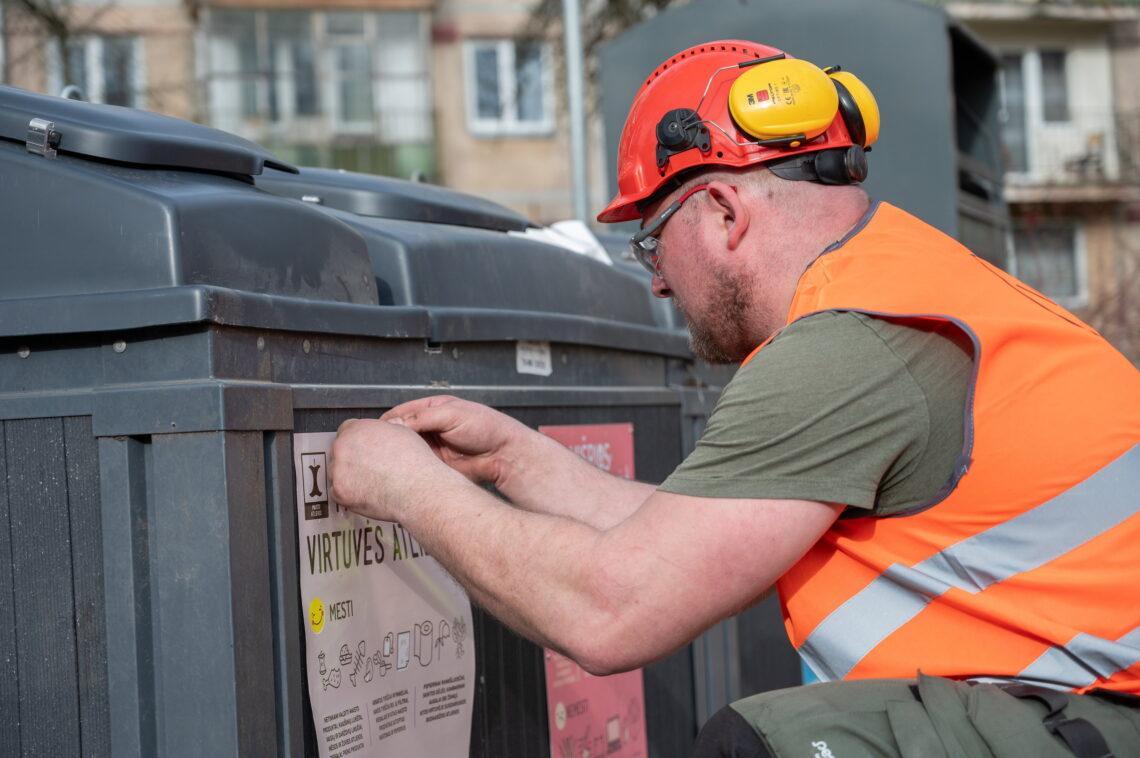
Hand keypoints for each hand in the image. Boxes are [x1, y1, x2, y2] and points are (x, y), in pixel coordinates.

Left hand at [329, 417, 451, 521]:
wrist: (417, 489)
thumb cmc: (414, 463)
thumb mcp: (401, 432)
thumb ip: (381, 431)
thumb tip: (380, 434)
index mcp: (358, 429)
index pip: (346, 429)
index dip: (356, 440)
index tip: (361, 448)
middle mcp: (344, 447)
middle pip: (339, 451)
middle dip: (351, 458)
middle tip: (369, 468)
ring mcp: (338, 470)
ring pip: (337, 472)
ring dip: (348, 477)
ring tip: (371, 482)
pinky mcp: (339, 492)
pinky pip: (338, 493)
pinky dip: (349, 495)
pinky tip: (367, 493)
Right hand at [380, 396, 529, 486]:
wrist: (503, 454)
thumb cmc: (486, 427)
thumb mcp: (452, 415)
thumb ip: (423, 418)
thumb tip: (395, 423)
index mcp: (432, 409)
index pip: (401, 413)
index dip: (387, 422)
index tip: (374, 432)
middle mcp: (429, 427)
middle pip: (400, 433)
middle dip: (389, 440)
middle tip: (376, 448)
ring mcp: (432, 447)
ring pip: (406, 451)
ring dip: (398, 455)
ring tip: (386, 460)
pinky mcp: (435, 465)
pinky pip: (416, 465)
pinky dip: (408, 468)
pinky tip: (401, 471)